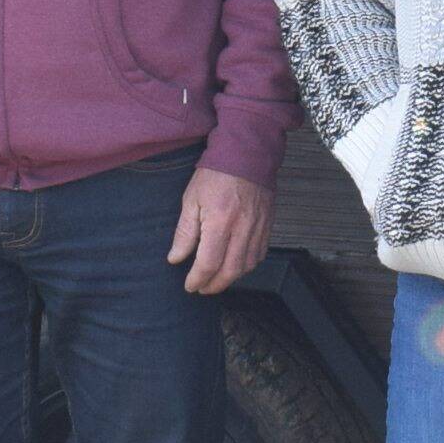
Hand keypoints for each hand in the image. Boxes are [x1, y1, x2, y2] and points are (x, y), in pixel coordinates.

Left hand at [168, 166, 268, 296]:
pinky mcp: (268, 225)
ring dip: (231, 278)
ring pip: (247, 266)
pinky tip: (236, 265)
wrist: (248, 154)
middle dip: (214, 285)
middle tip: (202, 288)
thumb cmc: (217, 173)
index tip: (190, 285)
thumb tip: (176, 258)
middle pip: (230, 271)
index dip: (198, 279)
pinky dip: (247, 265)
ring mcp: (258, 228)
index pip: (208, 263)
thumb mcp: (191, 199)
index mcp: (220, 222)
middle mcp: (242, 229)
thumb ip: (185, 232)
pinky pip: (260, 254)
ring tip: (216, 279)